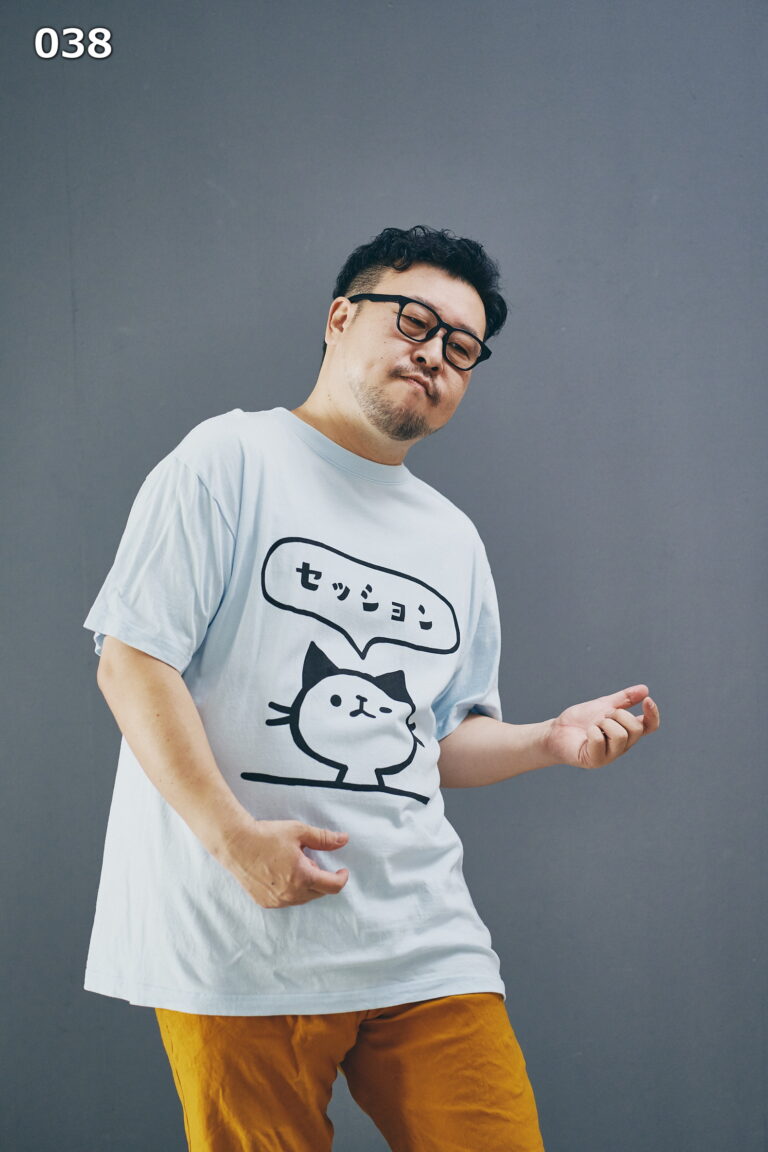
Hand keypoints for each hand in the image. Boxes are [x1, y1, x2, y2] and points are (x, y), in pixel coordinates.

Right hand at [221, 819, 349, 908]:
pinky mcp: (265, 902)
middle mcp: (291, 894)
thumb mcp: (299, 832)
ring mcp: (277, 901)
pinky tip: (282, 873)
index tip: (342, 871)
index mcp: (303, 877)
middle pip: (319, 892)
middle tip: (309, 858)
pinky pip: (287, 900)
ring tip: (293, 863)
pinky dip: (291, 889)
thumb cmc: (267, 835)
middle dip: (321, 878)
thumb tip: (344, 839)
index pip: (332, 886)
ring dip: (306, 884)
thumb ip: (324, 838)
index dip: (342, 878)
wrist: (236, 844)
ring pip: (303, 898)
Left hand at [543, 684, 659, 769]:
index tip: (647, 700)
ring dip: (604, 724)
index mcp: (626, 732)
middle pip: (636, 729)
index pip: (649, 726)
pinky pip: (600, 741)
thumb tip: (645, 689)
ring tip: (594, 725)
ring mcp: (610, 755)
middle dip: (618, 715)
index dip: (653, 714)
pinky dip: (592, 731)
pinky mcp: (595, 760)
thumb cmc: (580, 720)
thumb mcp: (603, 705)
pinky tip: (586, 733)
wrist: (556, 731)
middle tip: (602, 717)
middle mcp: (622, 746)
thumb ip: (624, 699)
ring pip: (621, 736)